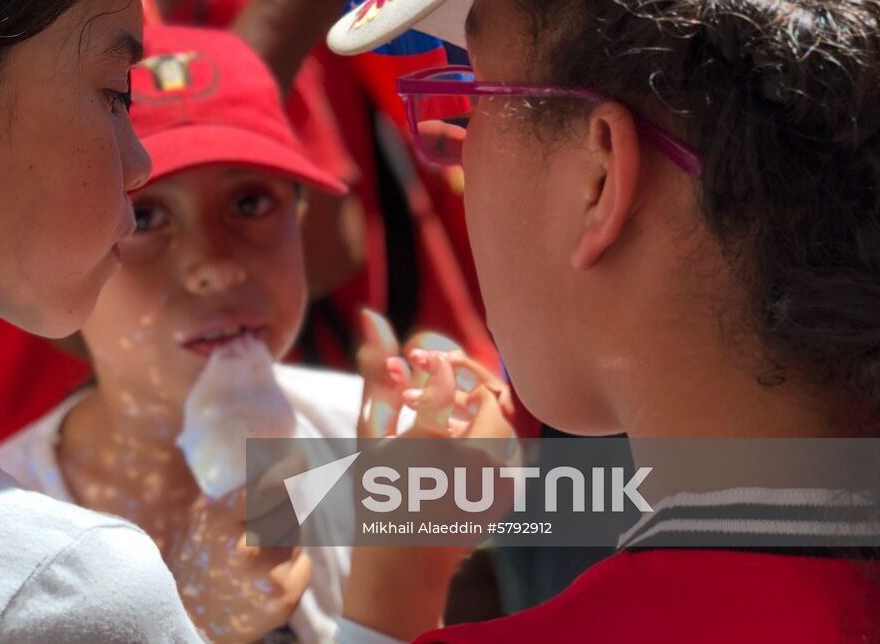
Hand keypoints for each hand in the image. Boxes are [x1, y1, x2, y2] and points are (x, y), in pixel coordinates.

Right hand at [167, 473, 311, 642]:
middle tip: (266, 515)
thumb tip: (269, 450)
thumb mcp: (205, 517)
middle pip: (288, 507)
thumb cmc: (203, 557)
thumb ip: (233, 490)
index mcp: (217, 519)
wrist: (194, 619)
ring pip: (296, 531)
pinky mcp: (283, 595)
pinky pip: (303, 560)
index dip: (288, 470)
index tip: (300, 457)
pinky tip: (267, 574)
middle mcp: (242, 547)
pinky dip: (292, 563)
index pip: (266, 487)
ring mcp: (265, 574)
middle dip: (284, 504)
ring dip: (285, 534)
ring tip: (258, 551)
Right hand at [346, 309, 514, 639]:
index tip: (420, 366)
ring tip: (443, 422)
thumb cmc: (377, 495)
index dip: (434, 363)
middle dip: (464, 382)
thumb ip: (375, 373)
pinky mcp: (509, 490)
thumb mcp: (370, 434)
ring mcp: (496, 476)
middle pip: (489, 394)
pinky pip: (509, 446)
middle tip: (442, 385)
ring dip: (474, 410)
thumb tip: (372, 316)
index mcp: (431, 440)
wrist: (404, 563)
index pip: (448, 378)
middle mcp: (470, 457)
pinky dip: (485, 437)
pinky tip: (455, 447)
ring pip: (503, 420)